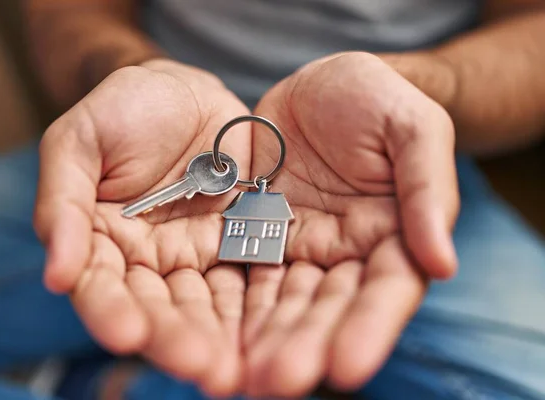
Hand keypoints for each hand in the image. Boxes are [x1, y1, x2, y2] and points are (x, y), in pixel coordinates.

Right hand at [34, 60, 249, 395]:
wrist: (184, 91)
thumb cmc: (123, 109)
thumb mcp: (79, 142)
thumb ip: (64, 203)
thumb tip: (56, 274)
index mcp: (99, 241)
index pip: (100, 286)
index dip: (110, 311)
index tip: (127, 333)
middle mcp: (146, 259)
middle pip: (157, 307)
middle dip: (175, 339)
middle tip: (200, 368)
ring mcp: (193, 254)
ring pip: (204, 303)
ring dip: (218, 337)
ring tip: (232, 369)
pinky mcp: (236, 242)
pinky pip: (247, 277)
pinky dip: (255, 306)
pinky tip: (267, 333)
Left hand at [242, 52, 458, 396]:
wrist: (320, 84)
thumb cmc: (376, 99)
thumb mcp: (413, 128)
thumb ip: (427, 190)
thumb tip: (442, 263)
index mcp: (392, 233)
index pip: (386, 290)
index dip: (369, 328)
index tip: (348, 367)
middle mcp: (346, 253)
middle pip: (327, 308)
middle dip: (304, 345)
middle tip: (277, 382)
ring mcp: (299, 247)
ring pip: (281, 301)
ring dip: (264, 339)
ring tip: (241, 376)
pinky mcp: (258, 234)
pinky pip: (242, 273)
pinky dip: (231, 306)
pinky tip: (214, 334)